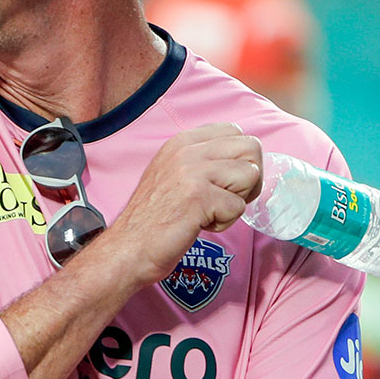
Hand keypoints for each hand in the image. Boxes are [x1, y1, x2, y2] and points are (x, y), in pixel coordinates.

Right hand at [96, 123, 261, 286]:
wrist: (129, 247)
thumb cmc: (153, 217)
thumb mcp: (172, 172)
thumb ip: (203, 159)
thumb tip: (244, 160)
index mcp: (181, 142)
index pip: (235, 131)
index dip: (239, 159)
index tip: (223, 181)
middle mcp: (187, 150)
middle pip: (250, 148)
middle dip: (247, 178)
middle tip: (224, 199)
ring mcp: (192, 172)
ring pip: (250, 175)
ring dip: (236, 200)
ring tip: (208, 212)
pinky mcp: (199, 197)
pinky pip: (239, 207)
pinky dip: (224, 223)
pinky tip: (198, 224)